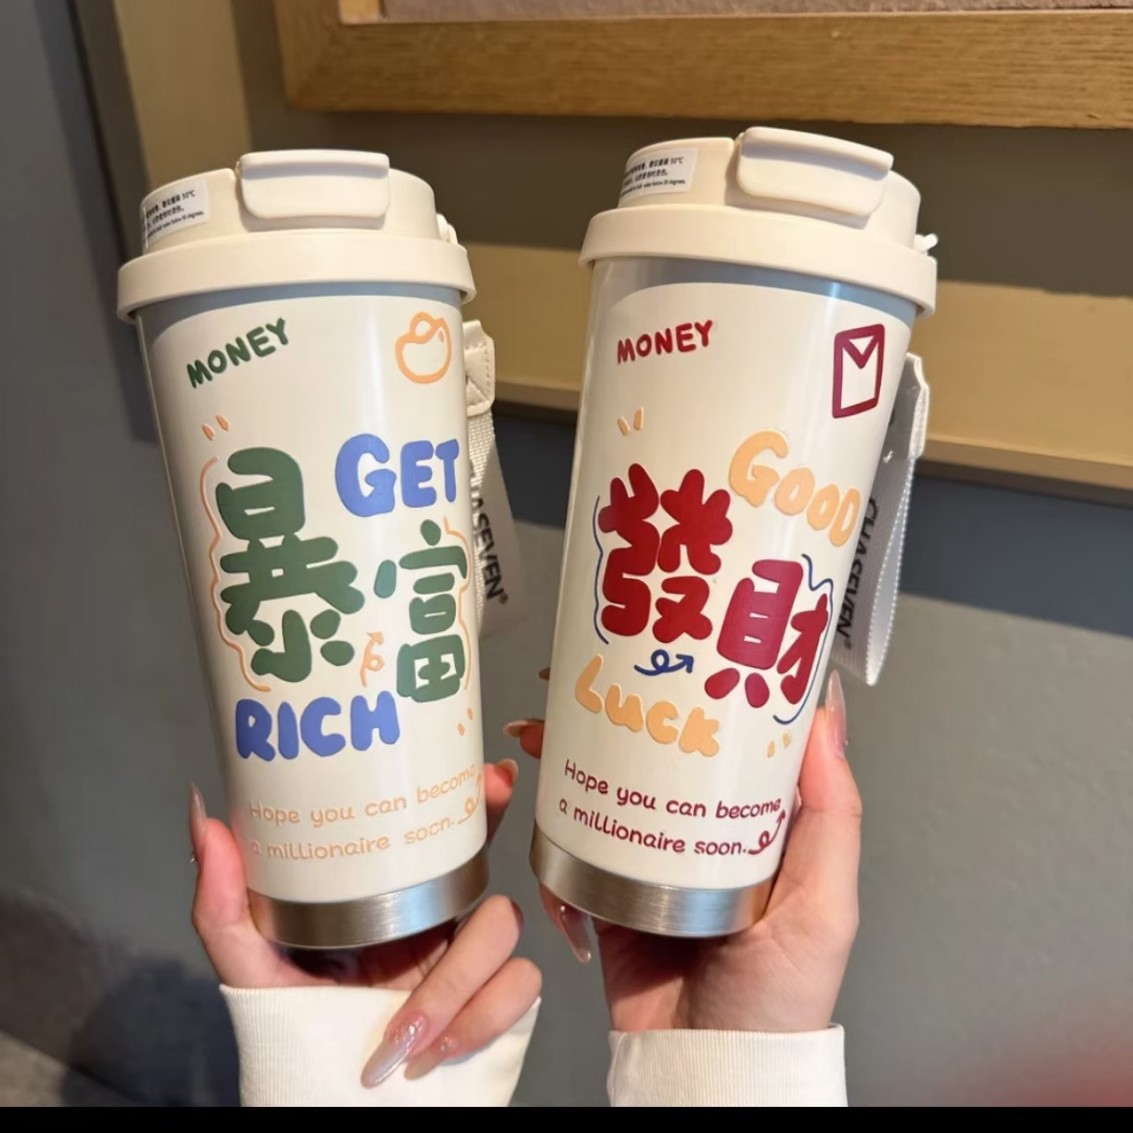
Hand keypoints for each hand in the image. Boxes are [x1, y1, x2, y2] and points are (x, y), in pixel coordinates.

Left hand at [188, 759, 539, 1084]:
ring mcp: (473, 964)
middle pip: (485, 859)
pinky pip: (521, 987)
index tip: (485, 774)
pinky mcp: (496, 1008)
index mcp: (395, 901)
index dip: (473, 801)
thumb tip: (204, 814)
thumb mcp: (250, 962)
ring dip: (457, 980)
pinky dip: (480, 1018)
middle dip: (493, 843)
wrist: (319, 1102)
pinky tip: (435, 1050)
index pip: (443, 837)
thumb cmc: (291, 1033)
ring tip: (405, 1027)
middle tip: (483, 825)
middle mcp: (439, 923)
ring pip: (505, 929)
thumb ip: (223, 901)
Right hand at [511, 669, 858, 1033]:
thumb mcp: (824, 906)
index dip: (708, 691)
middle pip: (658, 755)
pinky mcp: (610, 893)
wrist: (707, 1071)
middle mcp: (703, 835)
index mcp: (758, 828)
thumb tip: (825, 720)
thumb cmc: (779, 1003)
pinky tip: (544, 821)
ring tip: (543, 737)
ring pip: (608, 790)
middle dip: (615, 715)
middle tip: (581, 685)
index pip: (735, 742)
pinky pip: (573, 850)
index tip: (680, 648)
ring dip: (568, 759)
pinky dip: (552, 837)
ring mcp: (652, 862)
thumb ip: (832, 817)